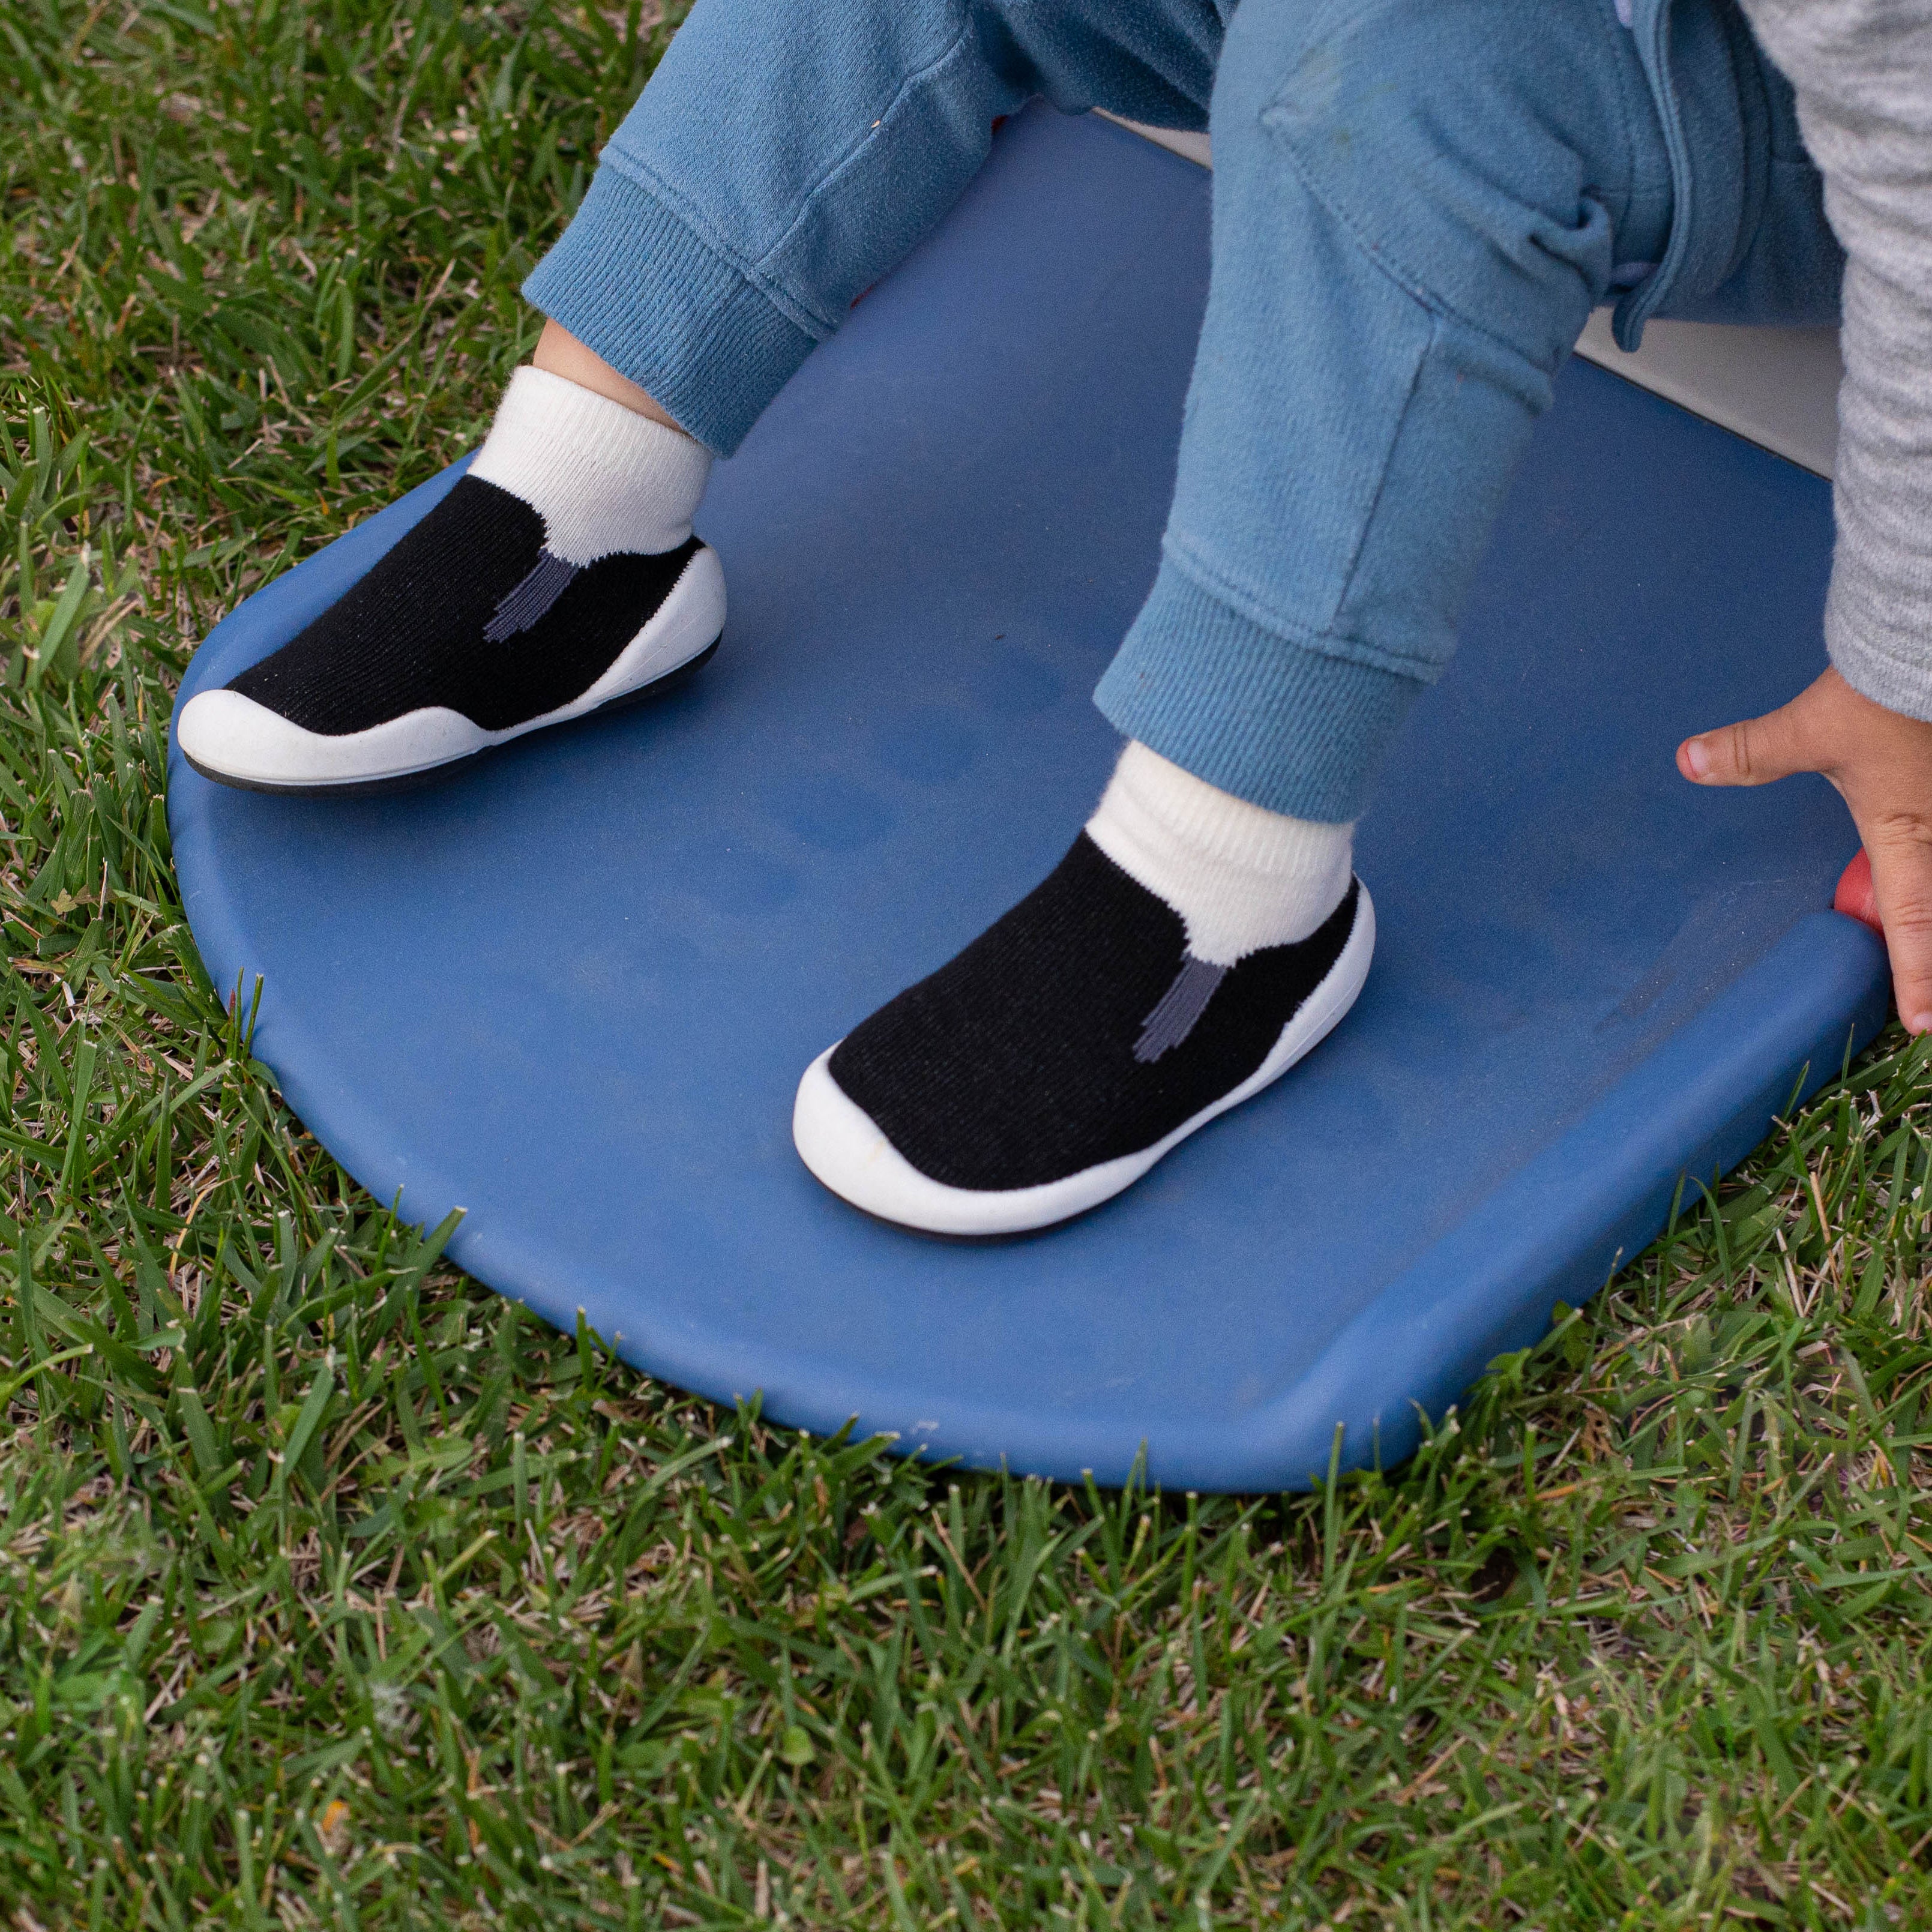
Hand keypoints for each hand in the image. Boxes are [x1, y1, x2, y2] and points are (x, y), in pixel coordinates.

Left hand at [1678, 666, 1931, 1031]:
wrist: (1931, 641)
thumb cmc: (1883, 690)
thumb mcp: (1811, 729)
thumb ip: (1751, 753)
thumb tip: (1690, 761)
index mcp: (1905, 831)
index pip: (1912, 922)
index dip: (1918, 976)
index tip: (1919, 1023)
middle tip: (1931, 1008)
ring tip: (1928, 965)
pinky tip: (1929, 878)